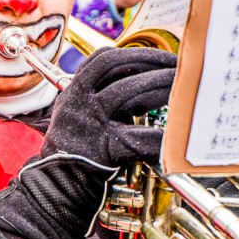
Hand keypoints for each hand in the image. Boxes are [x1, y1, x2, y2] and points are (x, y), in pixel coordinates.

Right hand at [42, 47, 175, 167]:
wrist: (56, 184)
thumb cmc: (77, 149)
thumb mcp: (84, 113)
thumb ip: (109, 95)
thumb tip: (149, 81)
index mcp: (75, 90)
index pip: (105, 58)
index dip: (137, 54)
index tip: (160, 57)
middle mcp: (80, 101)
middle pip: (118, 67)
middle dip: (153, 62)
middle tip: (180, 67)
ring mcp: (90, 123)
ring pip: (127, 92)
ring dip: (158, 86)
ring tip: (182, 89)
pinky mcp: (103, 148)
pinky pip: (137, 137)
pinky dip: (159, 136)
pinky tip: (175, 134)